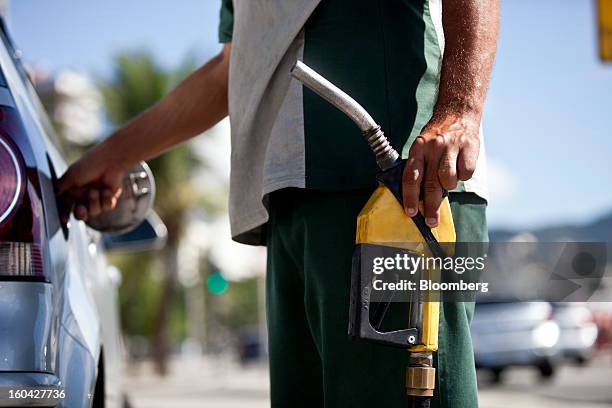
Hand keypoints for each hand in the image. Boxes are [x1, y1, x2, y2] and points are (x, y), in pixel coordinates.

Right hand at [57, 145, 126, 222]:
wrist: (110, 161)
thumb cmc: (88, 165)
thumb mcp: (71, 176)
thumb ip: (60, 188)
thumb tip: (49, 197)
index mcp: (73, 191)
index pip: (66, 207)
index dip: (64, 214)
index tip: (64, 220)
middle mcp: (84, 196)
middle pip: (80, 214)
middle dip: (81, 213)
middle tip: (81, 208)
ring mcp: (97, 198)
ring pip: (94, 211)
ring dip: (94, 202)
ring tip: (96, 191)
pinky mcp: (109, 198)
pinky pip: (107, 207)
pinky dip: (107, 200)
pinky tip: (107, 191)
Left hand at [402, 113, 479, 227]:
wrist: (457, 113)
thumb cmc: (437, 138)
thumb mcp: (422, 148)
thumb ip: (420, 169)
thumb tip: (418, 199)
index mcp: (418, 149)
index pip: (411, 176)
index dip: (410, 196)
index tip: (411, 212)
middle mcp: (433, 147)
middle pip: (431, 183)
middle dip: (431, 206)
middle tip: (431, 221)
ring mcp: (452, 146)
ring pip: (449, 180)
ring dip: (449, 185)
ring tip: (448, 179)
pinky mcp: (470, 146)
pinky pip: (467, 173)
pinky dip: (464, 175)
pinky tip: (461, 166)